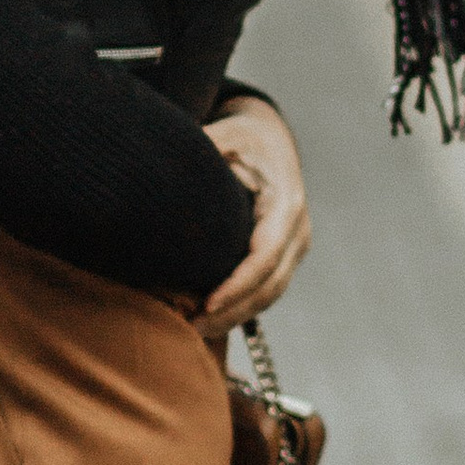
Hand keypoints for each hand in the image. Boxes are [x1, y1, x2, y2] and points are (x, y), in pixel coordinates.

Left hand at [199, 97, 309, 339]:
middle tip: (191, 329)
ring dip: (236, 317)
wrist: (272, 140)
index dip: (236, 286)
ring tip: (195, 331)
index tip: (206, 304)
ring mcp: (295, 246)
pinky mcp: (285, 255)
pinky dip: (241, 308)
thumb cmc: (246, 137)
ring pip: (270, 295)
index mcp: (286, 205)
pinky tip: (210, 318)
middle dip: (233, 312)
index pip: (263, 258)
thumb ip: (206, 148)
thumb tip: (167, 160)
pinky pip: (267, 290)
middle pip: (270, 287)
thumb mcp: (228, 134)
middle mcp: (298, 231)